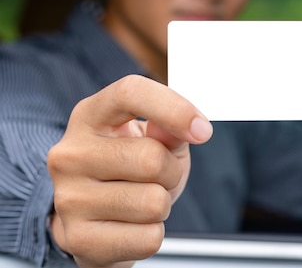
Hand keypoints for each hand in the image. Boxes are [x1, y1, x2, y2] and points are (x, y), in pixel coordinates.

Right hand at [47, 75, 212, 267]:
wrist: (97, 222)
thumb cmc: (130, 171)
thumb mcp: (154, 140)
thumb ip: (170, 129)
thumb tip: (190, 127)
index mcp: (90, 115)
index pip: (130, 92)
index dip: (174, 108)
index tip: (203, 131)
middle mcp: (71, 153)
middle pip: (151, 157)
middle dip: (171, 172)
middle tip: (158, 178)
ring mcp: (68, 197)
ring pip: (153, 202)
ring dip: (161, 205)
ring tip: (140, 201)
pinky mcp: (76, 238)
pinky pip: (148, 238)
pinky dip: (152, 234)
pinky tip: (131, 226)